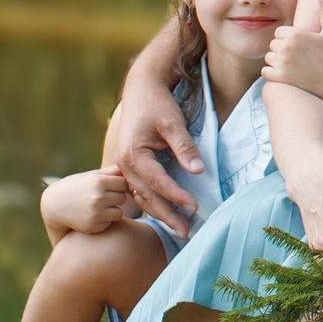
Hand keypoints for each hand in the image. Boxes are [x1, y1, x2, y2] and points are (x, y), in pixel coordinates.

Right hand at [42, 167, 135, 234]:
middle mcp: (98, 197)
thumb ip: (111, 172)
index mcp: (99, 182)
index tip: (110, 186)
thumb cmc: (76, 187)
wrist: (54, 205)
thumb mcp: (91, 176)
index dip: (118, 185)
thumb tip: (130, 169)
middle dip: (115, 198)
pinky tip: (91, 216)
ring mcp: (96, 213)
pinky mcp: (93, 226)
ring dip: (112, 211)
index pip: (124, 184)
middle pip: (122, 198)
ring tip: (97, 207)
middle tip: (101, 197)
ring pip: (118, 212)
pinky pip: (109, 224)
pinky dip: (103, 221)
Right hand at [104, 69, 203, 237]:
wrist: (140, 89)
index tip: (195, 207)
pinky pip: (140, 190)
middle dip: (167, 215)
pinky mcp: (129, 166)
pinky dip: (153, 203)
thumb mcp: (173, 123)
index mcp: (133, 154)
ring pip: (142, 196)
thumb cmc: (157, 104)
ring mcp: (124, 167)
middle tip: (186, 231)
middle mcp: (124, 164)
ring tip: (179, 229)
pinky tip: (167, 213)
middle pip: (147, 196)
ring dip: (160, 213)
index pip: (158, 182)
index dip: (176, 196)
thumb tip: (198, 171)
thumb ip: (184, 148)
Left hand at [263, 0, 322, 103]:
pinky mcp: (280, 77)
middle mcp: (287, 47)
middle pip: (273, 44)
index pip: (279, 32)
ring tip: (289, 66)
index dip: (287, 38)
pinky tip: (282, 75)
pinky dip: (271, 74)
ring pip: (268, 58)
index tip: (296, 46)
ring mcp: (282, 63)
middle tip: (294, 57)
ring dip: (275, 61)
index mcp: (296, 34)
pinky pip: (265, 72)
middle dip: (281, 49)